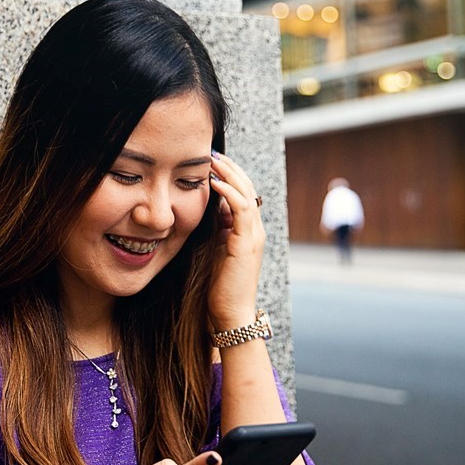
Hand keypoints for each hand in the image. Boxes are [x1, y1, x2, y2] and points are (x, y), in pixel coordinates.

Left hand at [208, 151, 264, 328]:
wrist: (231, 312)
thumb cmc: (220, 285)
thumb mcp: (216, 248)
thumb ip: (216, 228)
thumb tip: (210, 207)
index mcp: (247, 230)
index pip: (242, 193)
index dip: (229, 175)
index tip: (210, 161)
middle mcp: (255, 229)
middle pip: (247, 187)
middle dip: (230, 167)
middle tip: (212, 152)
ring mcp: (253, 235)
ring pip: (246, 193)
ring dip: (229, 173)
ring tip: (213, 159)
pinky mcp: (246, 242)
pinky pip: (240, 208)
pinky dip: (229, 191)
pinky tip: (215, 181)